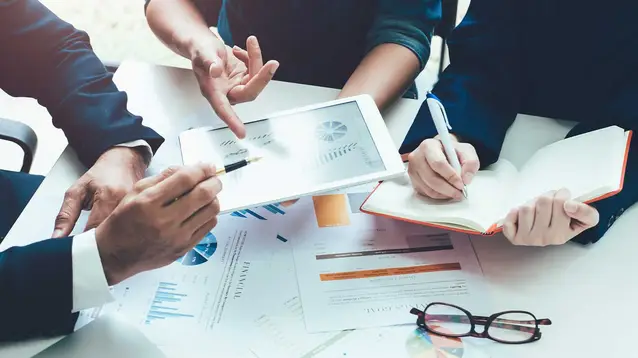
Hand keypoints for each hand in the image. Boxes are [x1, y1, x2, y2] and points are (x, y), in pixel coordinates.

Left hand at [52, 147, 146, 237]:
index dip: (85, 243)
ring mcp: (139, 208)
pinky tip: (118, 234)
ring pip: (124, 236)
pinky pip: (133, 230)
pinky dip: (123, 235)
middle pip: (112, 236)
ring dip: (112, 241)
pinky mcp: (146, 212)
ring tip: (105, 240)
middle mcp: (126, 203)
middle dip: (99, 245)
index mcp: (108, 196)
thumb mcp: (77, 191)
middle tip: (90, 246)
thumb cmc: (101, 174)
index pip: (95, 230)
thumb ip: (65, 215)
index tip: (79, 248)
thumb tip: (58, 237)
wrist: (124, 162)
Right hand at [95, 163, 221, 284]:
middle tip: (214, 178)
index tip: (208, 166)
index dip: (201, 169)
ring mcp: (176, 237)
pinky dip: (210, 214)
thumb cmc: (123, 221)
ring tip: (208, 194)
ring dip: (214, 197)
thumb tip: (188, 168)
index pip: (185, 180)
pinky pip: (209, 226)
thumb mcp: (135, 192)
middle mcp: (164, 221)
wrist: (114, 255)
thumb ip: (162, 177)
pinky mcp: (183, 248)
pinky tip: (202, 210)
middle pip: (203, 194)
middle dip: (213, 182)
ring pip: (211, 210)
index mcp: (149, 203)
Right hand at [191, 35, 278, 138]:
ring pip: (256, 78)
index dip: (232, 121)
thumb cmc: (199, 50)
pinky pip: (256, 69)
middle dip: (262, 77)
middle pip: (249, 91)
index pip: (223, 109)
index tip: (241, 133)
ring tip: (250, 42)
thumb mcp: (202, 52)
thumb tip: (215, 71)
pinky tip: (239, 50)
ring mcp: (237, 84)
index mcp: (212, 91)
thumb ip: (209, 61)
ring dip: (256, 59)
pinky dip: (253, 56)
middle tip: (272, 63)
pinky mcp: (244, 77)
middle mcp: (226, 91)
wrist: (203, 44)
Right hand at [407, 136, 479, 199]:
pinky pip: (426, 193)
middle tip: (459, 193)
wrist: (441, 151)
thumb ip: (470, 163)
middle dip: (448, 189)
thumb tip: (465, 179)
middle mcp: (417, 157)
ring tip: (455, 192)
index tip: (461, 184)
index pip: (438, 163)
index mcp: (428, 146)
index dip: (450, 176)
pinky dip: (438, 195)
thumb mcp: (466, 151)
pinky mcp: (413, 180)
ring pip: (428, 188)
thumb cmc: (452, 150)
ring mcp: (413, 170)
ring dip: (444, 194)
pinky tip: (446, 191)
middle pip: (431, 178)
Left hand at [502, 188, 599, 245]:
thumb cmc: (568, 221)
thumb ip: (586, 212)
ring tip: (538, 209)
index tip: (563, 199)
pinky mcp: (514, 238)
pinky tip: (521, 215)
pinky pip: (509, 221)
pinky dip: (513, 214)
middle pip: (543, 202)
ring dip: (531, 203)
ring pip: (526, 208)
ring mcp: (528, 240)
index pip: (561, 202)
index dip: (562, 194)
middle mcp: (545, 239)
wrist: (551, 232)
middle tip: (550, 202)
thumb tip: (568, 205)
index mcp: (562, 234)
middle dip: (547, 197)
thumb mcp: (586, 218)